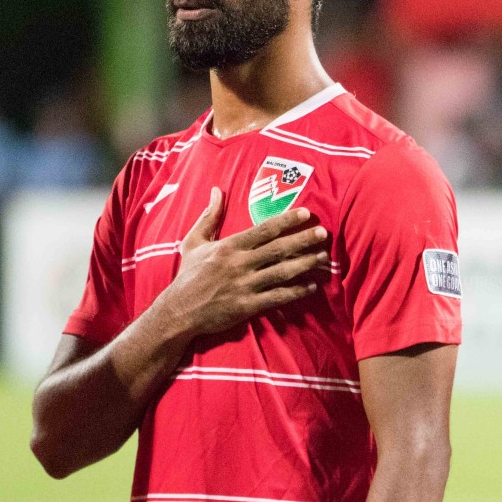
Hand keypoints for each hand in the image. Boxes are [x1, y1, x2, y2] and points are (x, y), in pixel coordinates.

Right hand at [159, 188, 329, 336]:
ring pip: (282, 272)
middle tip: (324, 233)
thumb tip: (217, 190)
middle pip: (278, 249)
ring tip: (323, 258)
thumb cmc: (188, 275)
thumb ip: (209, 216)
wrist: (177, 311)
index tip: (306, 213)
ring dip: (305, 264)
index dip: (286, 221)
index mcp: (229, 247)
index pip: (263, 230)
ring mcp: (244, 286)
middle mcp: (239, 264)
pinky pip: (277, 297)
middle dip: (303, 240)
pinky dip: (296, 292)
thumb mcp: (193, 242)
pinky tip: (311, 286)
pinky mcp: (247, 306)